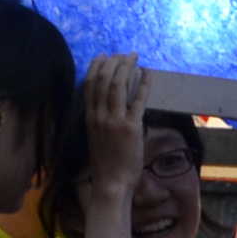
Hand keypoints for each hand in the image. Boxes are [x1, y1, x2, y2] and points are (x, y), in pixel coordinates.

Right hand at [80, 56, 146, 208]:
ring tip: (133, 57)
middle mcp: (99, 116)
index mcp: (89, 118)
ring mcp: (115, 121)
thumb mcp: (95, 137)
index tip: (103, 56)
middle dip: (113, 62)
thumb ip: (100, 119)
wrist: (112, 183)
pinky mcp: (131, 127)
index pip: (89, 85)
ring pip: (118, 86)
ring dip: (126, 67)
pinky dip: (143, 83)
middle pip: (103, 81)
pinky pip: (138, 99)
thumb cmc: (105, 163)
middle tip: (122, 54)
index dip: (96, 67)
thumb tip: (108, 104)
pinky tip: (147, 73)